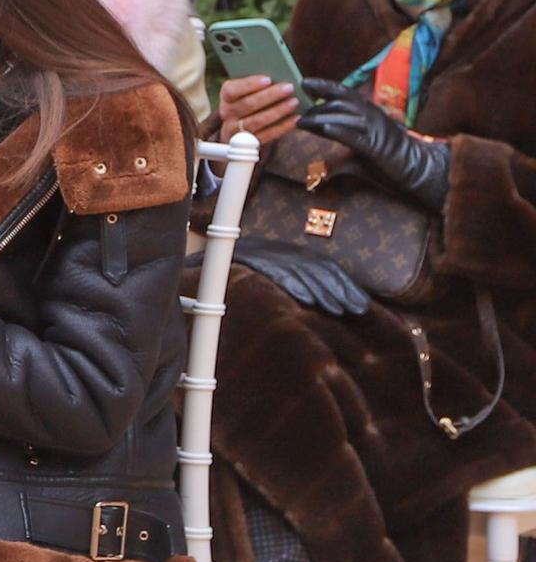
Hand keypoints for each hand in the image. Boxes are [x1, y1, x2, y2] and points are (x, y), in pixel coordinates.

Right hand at [217, 74, 300, 146]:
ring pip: (257, 121)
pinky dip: (283, 127)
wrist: (242, 125)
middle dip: (270, 95)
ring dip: (277, 111)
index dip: (249, 85)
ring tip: (294, 102)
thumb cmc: (250, 99)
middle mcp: (228, 113)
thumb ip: (257, 84)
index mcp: (226, 96)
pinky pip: (267, 135)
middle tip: (288, 88)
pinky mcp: (249, 143)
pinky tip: (295, 119)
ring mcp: (237, 130)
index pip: (232, 90)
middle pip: (247, 105)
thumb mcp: (247, 90)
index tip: (268, 79)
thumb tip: (279, 78)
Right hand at [230, 240, 369, 317]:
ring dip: (323, 291)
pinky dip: (294, 286)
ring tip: (339, 311)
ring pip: (302, 272)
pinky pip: (276, 272)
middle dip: (341, 290)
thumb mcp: (268, 274)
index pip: (324, 266)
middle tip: (358, 311)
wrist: (198, 262)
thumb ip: (291, 283)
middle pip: (318, 269)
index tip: (362, 304)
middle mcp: (280, 251)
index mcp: (288, 253)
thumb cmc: (233, 274)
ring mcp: (266, 253)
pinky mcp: (250, 258)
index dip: (345, 284)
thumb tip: (320, 304)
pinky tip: (308, 300)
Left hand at [298, 79, 451, 210]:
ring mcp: (374, 130)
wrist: (418, 169)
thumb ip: (341, 150)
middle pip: (339, 104)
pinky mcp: (376, 146)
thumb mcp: (360, 152)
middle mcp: (371, 116)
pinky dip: (338, 131)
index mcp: (369, 112)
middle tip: (297, 113)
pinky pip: (354, 136)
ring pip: (343, 117)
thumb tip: (322, 160)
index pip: (344, 93)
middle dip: (316, 107)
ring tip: (301, 122)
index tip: (305, 83)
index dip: (324, 86)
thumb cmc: (388, 161)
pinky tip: (324, 129)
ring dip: (320, 118)